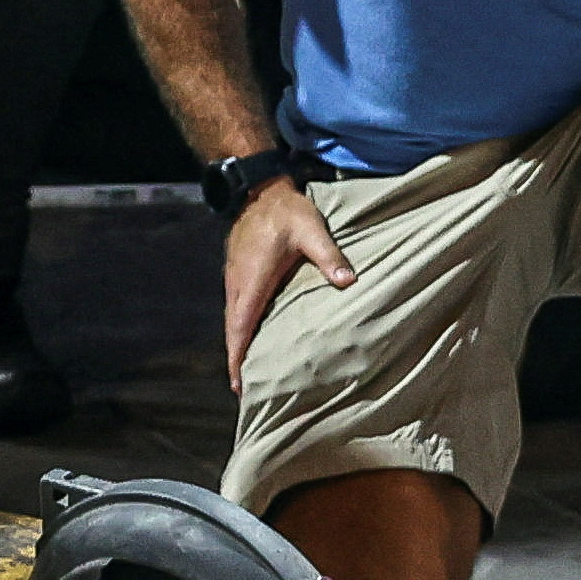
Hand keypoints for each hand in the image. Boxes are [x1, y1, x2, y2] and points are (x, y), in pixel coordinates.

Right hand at [218, 171, 358, 383]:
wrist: (259, 189)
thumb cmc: (286, 210)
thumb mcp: (311, 229)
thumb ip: (329, 256)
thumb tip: (348, 282)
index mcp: (254, 279)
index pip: (241, 326)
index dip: (238, 356)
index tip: (238, 383)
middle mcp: (239, 283)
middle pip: (233, 331)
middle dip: (235, 360)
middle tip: (242, 390)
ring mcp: (235, 278)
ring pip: (233, 320)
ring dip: (237, 345)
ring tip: (246, 372)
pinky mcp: (238, 273)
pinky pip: (236, 309)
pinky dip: (239, 329)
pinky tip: (250, 338)